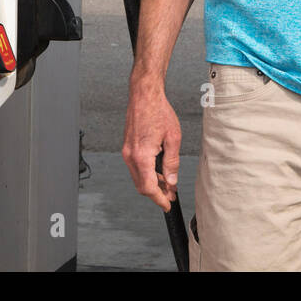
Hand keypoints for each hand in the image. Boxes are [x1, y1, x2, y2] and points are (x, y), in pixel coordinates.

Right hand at [122, 76, 181, 211]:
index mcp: (142, 155)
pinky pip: (136, 167)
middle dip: (156, 194)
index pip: (148, 188)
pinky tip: (158, 172)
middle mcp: (130, 156)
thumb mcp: (173, 138)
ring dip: (151, 184)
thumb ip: (172, 163)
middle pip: (141, 186)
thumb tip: (171, 181)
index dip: (159, 199)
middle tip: (171, 195)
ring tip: (168, 184)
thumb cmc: (158, 111)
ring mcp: (127, 152)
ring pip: (138, 178)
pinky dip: (146, 173)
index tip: (168, 205)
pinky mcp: (127, 147)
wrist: (144, 96)